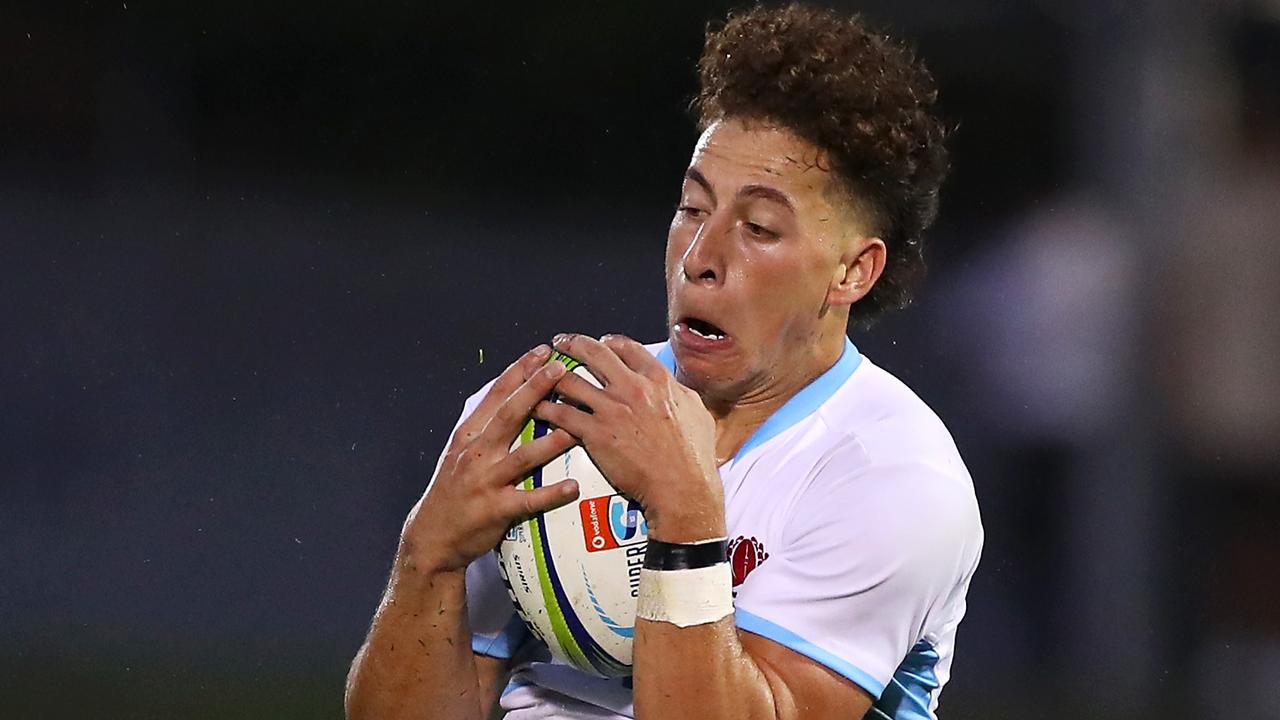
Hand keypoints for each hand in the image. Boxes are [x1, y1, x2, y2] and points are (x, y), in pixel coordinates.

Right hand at [399, 345, 581, 573]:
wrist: (433, 535)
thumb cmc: (453, 490)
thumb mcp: (461, 451)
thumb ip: (485, 425)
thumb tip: (513, 394)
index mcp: (469, 434)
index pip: (495, 395)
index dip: (519, 371)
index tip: (542, 352)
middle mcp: (476, 453)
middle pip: (508, 415)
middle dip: (534, 390)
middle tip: (559, 370)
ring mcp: (485, 481)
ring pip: (522, 456)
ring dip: (551, 442)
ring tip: (577, 428)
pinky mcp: (495, 510)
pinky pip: (528, 500)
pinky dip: (551, 494)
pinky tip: (573, 487)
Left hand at [534, 333, 724, 541]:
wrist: (681, 488)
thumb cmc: (694, 456)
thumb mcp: (696, 413)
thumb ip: (680, 394)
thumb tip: (674, 386)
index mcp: (657, 380)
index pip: (626, 347)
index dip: (608, 342)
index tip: (599, 343)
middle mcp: (632, 388)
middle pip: (593, 353)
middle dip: (572, 344)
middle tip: (560, 343)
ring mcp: (611, 409)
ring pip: (570, 381)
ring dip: (553, 378)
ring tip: (542, 378)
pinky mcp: (594, 434)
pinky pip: (561, 414)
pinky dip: (546, 408)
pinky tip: (539, 408)